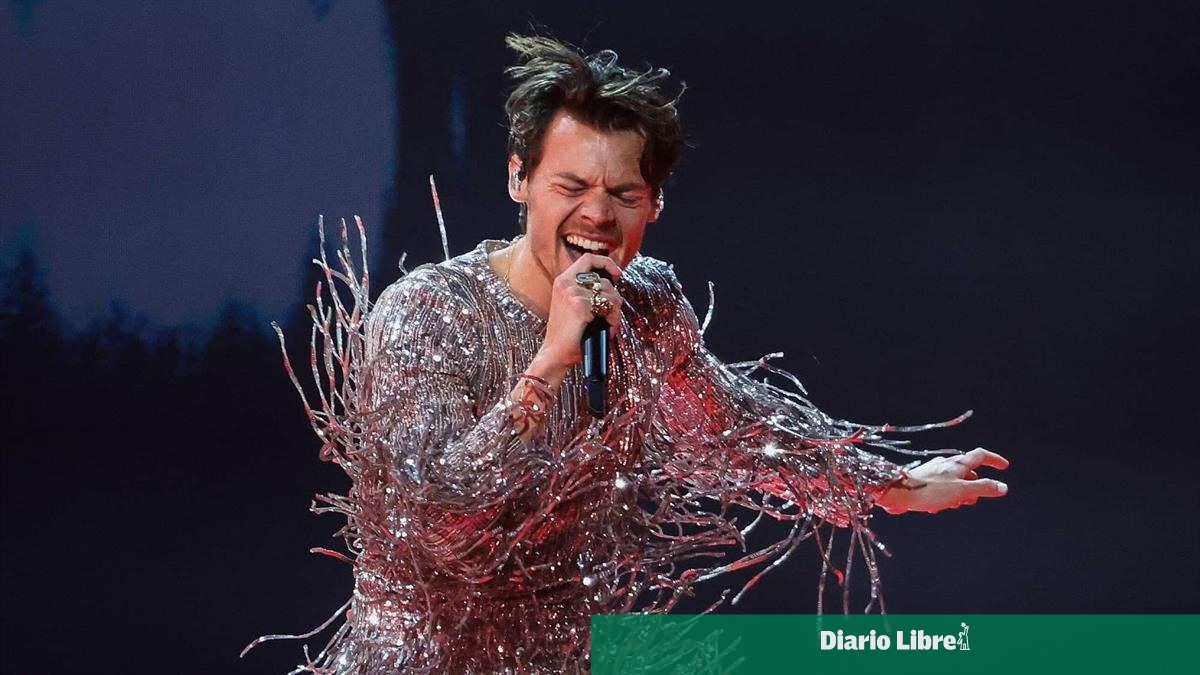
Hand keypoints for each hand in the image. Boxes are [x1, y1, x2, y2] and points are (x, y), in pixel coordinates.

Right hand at [532, 253, 623, 374]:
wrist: (555, 353)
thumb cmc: (568, 333)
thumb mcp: (573, 305)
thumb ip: (587, 291)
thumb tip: (613, 283)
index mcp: (563, 280)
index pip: (589, 259)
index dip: (606, 263)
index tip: (617, 274)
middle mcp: (566, 283)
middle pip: (604, 281)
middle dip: (615, 299)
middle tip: (613, 315)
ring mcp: (572, 293)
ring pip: (609, 295)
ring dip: (615, 312)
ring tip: (609, 325)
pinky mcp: (580, 306)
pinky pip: (607, 309)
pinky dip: (612, 321)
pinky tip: (607, 330)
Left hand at [875, 448, 1009, 514]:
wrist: (897, 493)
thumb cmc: (929, 491)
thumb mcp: (961, 491)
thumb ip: (983, 488)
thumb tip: (1003, 487)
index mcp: (958, 463)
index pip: (981, 455)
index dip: (994, 460)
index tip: (1004, 467)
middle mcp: (946, 464)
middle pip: (968, 471)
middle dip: (974, 486)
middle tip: (972, 500)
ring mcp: (934, 471)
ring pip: (954, 481)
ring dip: (959, 494)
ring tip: (952, 505)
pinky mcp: (924, 480)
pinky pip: (941, 488)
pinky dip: (945, 498)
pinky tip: (936, 508)